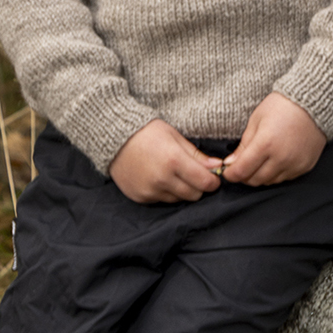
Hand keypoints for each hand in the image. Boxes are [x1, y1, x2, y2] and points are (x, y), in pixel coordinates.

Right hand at [109, 119, 224, 203]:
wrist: (114, 139)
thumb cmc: (147, 132)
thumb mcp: (175, 137)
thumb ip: (196, 155)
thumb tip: (217, 166)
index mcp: (174, 161)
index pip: (204, 182)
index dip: (213, 182)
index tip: (214, 178)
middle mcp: (162, 179)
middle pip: (194, 195)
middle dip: (199, 187)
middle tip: (196, 176)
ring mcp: (150, 190)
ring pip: (179, 200)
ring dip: (183, 191)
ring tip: (176, 175)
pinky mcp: (140, 197)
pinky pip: (162, 200)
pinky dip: (166, 192)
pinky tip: (161, 178)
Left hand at [221, 93, 326, 186]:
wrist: (314, 102)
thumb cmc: (283, 105)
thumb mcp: (257, 119)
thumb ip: (244, 144)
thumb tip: (232, 162)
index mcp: (265, 143)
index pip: (241, 171)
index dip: (230, 174)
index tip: (228, 171)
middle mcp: (281, 158)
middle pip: (255, 180)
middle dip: (244, 175)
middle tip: (243, 165)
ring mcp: (294, 164)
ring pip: (270, 181)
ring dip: (261, 175)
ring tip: (261, 160)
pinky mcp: (305, 166)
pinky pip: (286, 178)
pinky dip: (277, 173)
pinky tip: (276, 160)